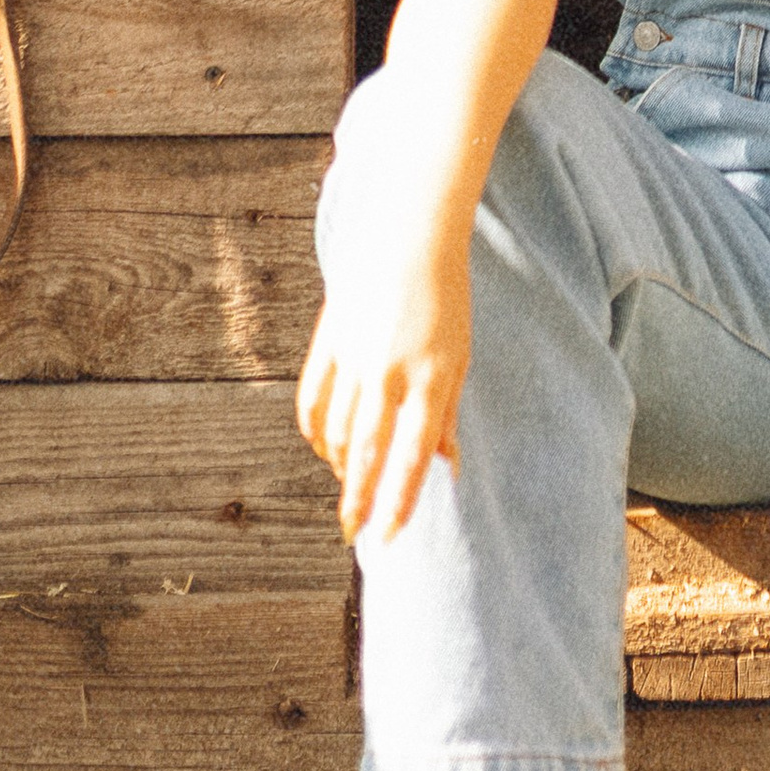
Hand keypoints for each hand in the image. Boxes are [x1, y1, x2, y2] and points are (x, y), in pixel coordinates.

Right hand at [295, 230, 472, 544]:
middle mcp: (390, 372)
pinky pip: (312, 401)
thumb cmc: (444, 299)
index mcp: (431, 377)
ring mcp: (354, 356)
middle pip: (368, 452)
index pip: (412, 455)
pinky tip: (325, 448)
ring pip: (337, 431)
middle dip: (358, 499)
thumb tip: (445, 468)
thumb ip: (446, 414)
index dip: (398, 500)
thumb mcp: (457, 357)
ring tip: (350, 484)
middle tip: (351, 534)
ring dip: (341, 466)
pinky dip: (315, 432)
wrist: (408, 234)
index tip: (388, 536)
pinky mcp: (328, 341)